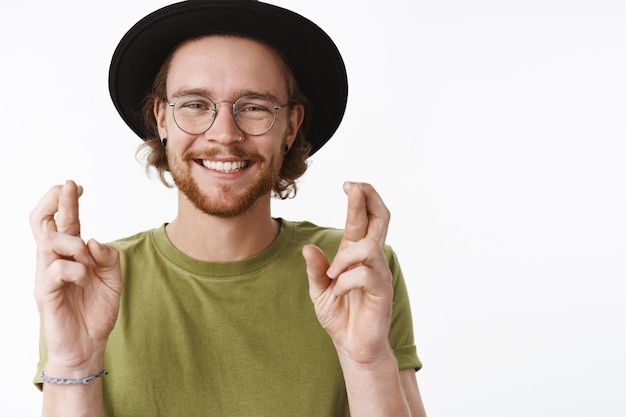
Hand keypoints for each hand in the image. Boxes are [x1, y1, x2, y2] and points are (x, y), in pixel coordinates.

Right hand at [30, 180, 121, 373]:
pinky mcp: (46, 293)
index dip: (66, 202)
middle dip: (55, 201)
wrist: (88, 345)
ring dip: (74, 244)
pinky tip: (85, 280)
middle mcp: (54, 261)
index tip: (76, 185)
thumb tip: (95, 240)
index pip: (63, 221)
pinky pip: (57, 269)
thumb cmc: (96, 311)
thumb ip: (109, 258)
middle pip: (43, 222)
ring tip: (87, 261)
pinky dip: (76, 269)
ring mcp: (47, 276)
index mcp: (70, 255)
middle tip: (68, 185)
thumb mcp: (113, 280)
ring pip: (50, 242)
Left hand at [302, 182, 393, 364]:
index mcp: (356, 254)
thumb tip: (308, 248)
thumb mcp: (319, 290)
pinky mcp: (382, 292)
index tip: (348, 183)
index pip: (363, 218)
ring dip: (345, 258)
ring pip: (368, 247)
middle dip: (369, 198)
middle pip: (381, 218)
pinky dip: (345, 281)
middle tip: (355, 186)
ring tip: (333, 276)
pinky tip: (338, 293)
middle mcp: (371, 259)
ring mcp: (379, 274)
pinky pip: (365, 275)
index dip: (360, 198)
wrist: (352, 346)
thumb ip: (315, 269)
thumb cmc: (340, 315)